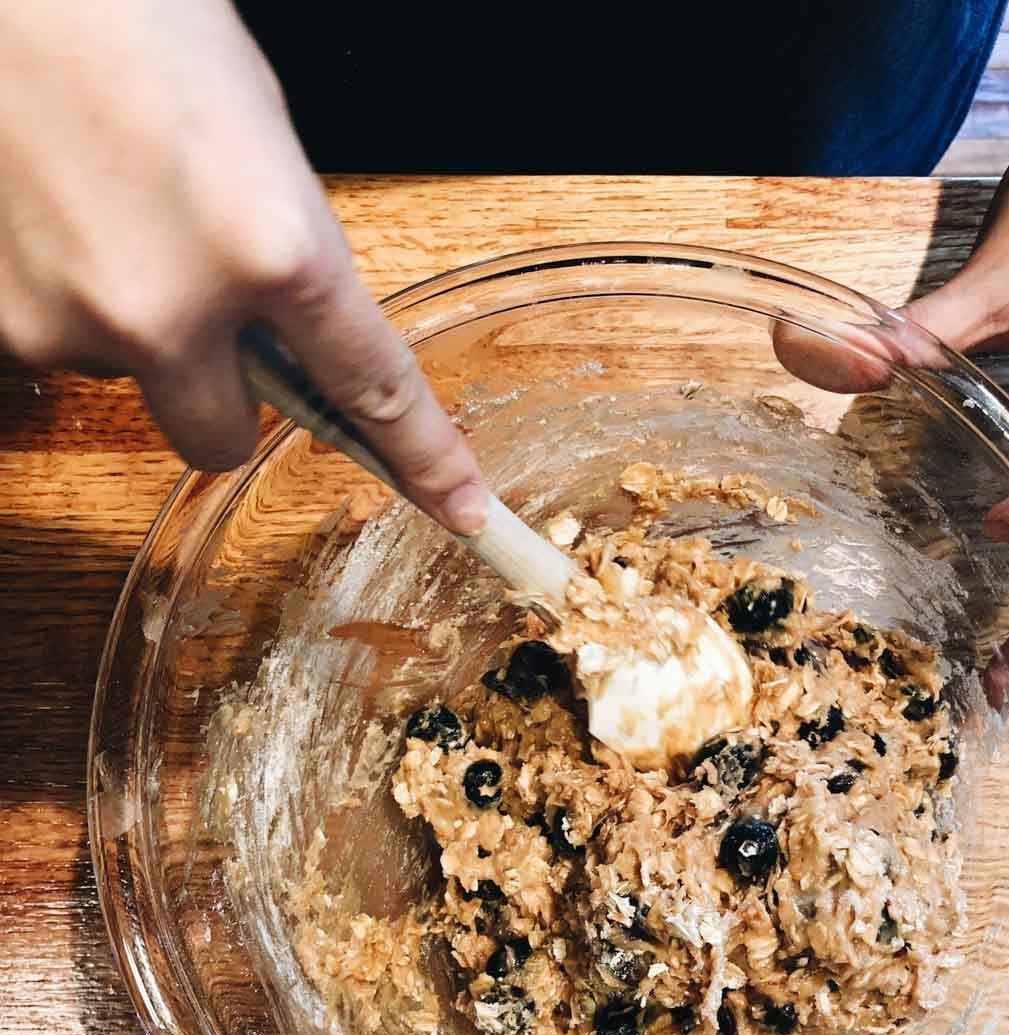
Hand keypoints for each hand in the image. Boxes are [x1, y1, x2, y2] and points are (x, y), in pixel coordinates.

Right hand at [0, 0, 486, 532]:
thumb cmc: (139, 25)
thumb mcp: (264, 143)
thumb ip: (291, 258)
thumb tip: (298, 332)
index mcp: (274, 250)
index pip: (372, 389)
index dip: (423, 458)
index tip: (459, 508)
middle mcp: (176, 311)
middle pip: (222, 441)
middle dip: (224, 397)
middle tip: (206, 318)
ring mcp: (80, 325)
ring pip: (137, 384)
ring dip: (137, 330)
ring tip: (112, 214)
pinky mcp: (7, 325)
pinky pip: (66, 347)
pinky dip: (71, 300)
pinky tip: (62, 217)